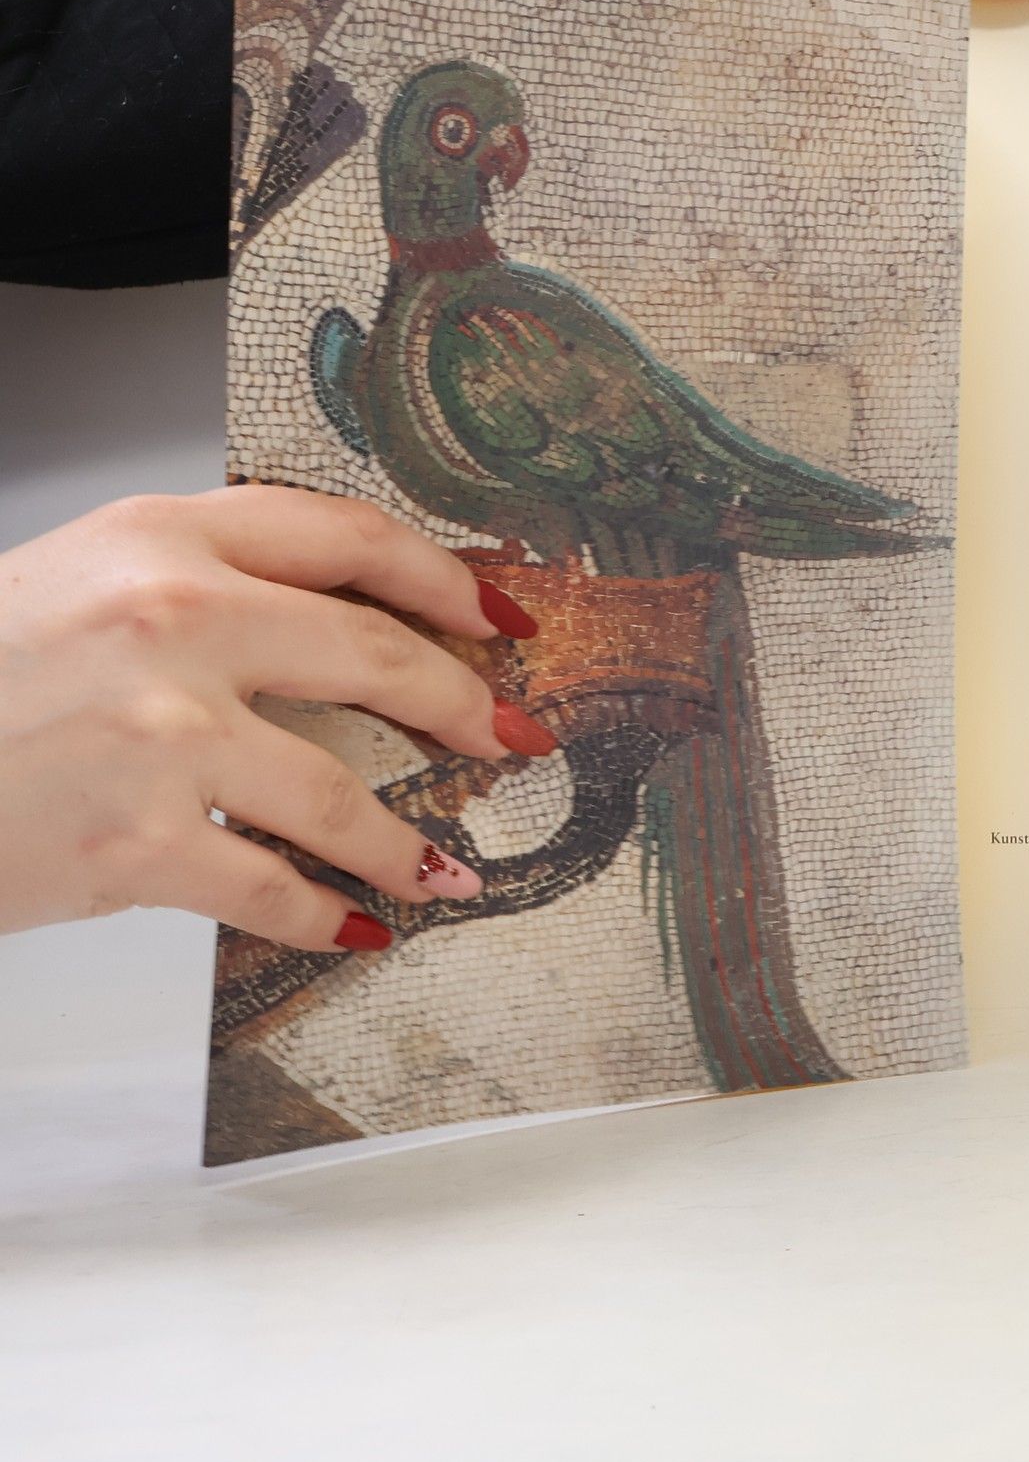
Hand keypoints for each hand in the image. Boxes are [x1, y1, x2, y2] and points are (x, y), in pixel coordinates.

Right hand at [0, 489, 555, 950]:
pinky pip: (272, 885)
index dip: (447, 577)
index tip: (500, 614)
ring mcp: (161, 734)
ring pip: (342, 794)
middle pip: (377, 655)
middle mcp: (175, 619)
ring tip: (449, 865)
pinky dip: (326, 913)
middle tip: (514, 734)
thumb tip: (342, 623)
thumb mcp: (82, 579)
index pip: (351, 538)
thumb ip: (207, 581)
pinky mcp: (135, 841)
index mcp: (163, 537)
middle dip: (466, 704)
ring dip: (411, 841)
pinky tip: (357, 924)